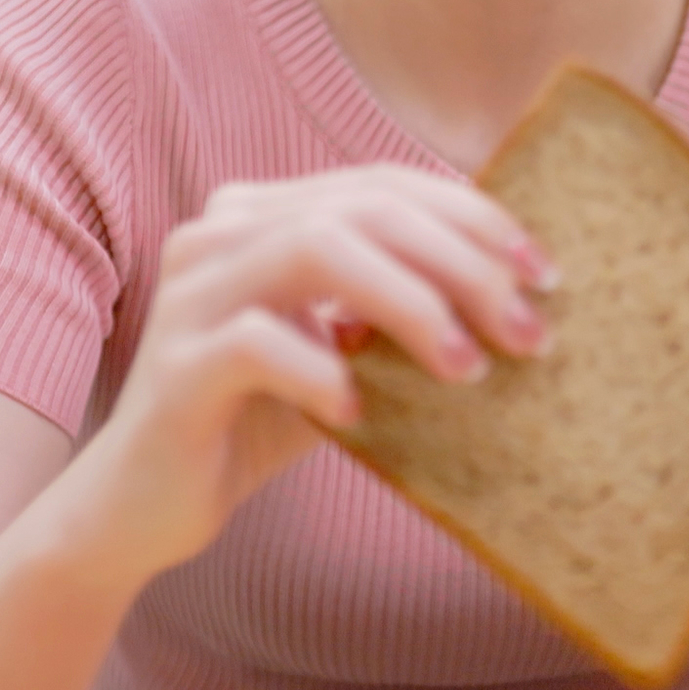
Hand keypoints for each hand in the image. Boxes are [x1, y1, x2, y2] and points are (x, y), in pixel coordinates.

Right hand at [52, 166, 552, 583]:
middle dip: (461, 263)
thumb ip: (394, 310)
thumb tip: (515, 294)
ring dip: (411, 304)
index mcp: (259, 215)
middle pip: (363, 207)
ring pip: (316, 249)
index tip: (544, 271)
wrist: (144, 506)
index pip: (381, 183)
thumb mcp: (338, 352)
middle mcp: (218, 233)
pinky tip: (361, 413)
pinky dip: (323, 372)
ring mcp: (191, 295)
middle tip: (526, 329)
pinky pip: (259, 343)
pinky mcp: (176, 366)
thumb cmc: (256, 422)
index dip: (469, 216)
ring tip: (467, 369)